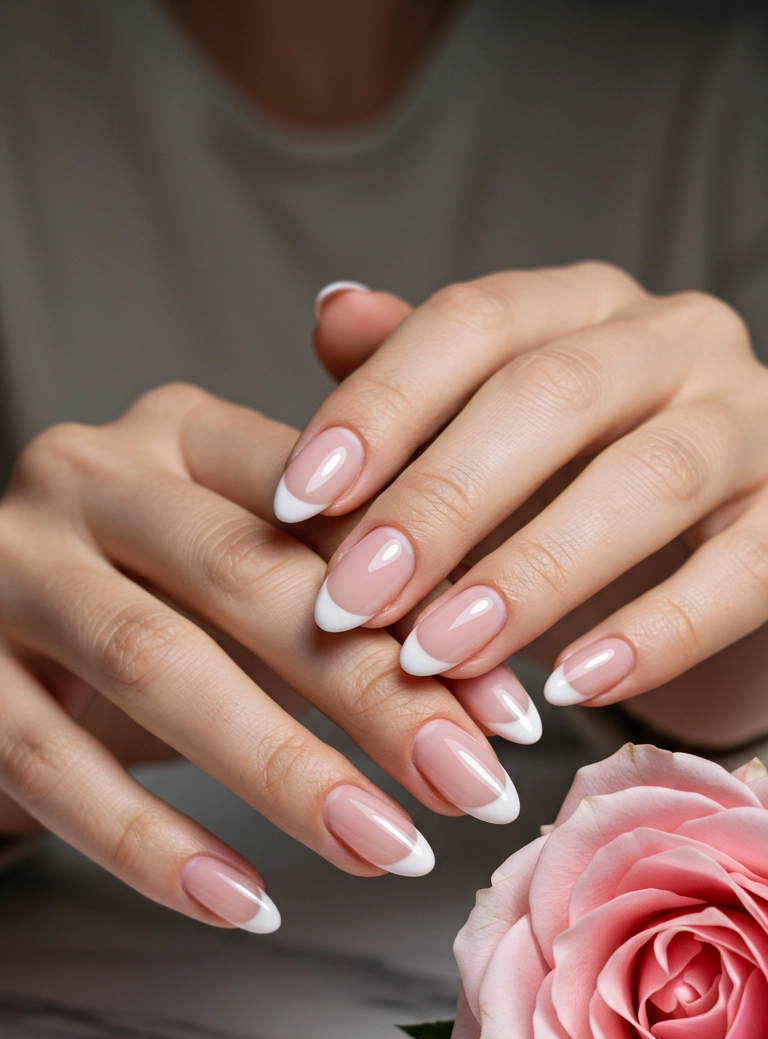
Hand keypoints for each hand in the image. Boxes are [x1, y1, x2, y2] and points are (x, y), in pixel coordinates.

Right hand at [0, 384, 527, 928]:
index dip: (429, 602)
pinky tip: (245, 902)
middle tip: (475, 791)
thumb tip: (497, 705)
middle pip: (245, 576)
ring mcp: (11, 568)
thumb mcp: (246, 576)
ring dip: (281, 770)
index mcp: (181, 431)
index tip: (519, 716)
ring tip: (386, 852)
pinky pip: (53, 763)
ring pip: (152, 666)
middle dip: (371, 692)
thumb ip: (357, 604)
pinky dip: (153, 844)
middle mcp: (88, 475)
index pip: (320, 502)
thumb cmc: (150, 601)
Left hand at [285, 266, 767, 746]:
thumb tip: (334, 312)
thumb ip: (420, 385)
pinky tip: (570, 688)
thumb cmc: (576, 491)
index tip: (294, 502)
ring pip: (647, 481)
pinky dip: (652, 634)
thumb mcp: (492, 436)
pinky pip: (738, 574)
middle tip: (349, 601)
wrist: (722, 552)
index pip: (475, 321)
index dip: (380, 407)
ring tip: (436, 654)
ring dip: (530, 574)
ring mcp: (752, 423)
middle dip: (438, 503)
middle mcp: (676, 340)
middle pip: (551, 396)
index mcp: (583, 305)